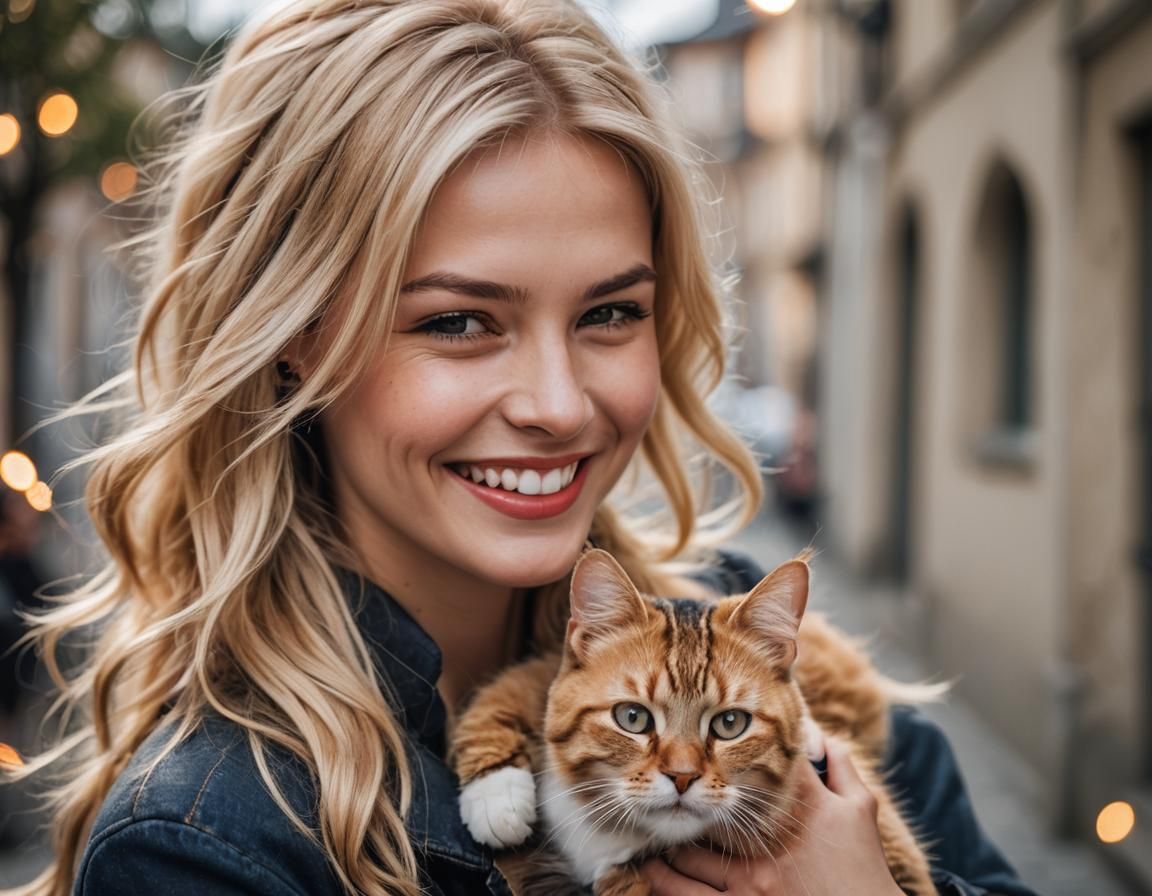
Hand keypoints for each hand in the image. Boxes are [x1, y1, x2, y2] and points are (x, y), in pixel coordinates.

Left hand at [639, 736, 904, 895]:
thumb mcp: (861, 810)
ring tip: (652, 834)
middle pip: (705, 808)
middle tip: (667, 790)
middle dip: (686, 799)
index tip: (715, 735)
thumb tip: (816, 735)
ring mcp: (748, 882)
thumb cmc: (866, 871)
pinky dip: (664, 882)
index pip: (755, 761)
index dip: (736, 743)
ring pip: (687, 856)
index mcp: (795, 808)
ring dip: (667, 844)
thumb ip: (840, 766)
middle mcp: (765, 843)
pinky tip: (651, 872)